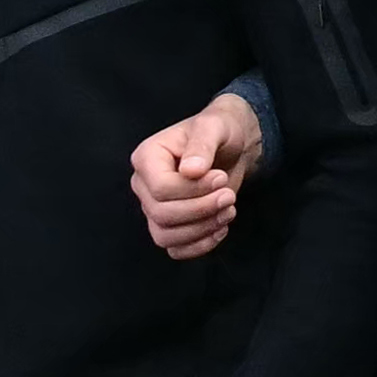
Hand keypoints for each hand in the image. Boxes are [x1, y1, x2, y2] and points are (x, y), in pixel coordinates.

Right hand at [129, 91, 266, 262]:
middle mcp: (144, 185)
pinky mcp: (170, 225)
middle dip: (202, 210)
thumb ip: (202, 144)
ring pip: (165, 236)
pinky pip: (176, 248)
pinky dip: (200, 245)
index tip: (220, 178)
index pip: (160, 189)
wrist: (232, 145)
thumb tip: (191, 170)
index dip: (194, 190)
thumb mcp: (214, 127)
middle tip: (229, 195)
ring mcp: (154, 207)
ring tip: (229, 210)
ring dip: (203, 229)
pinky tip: (221, 228)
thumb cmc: (219, 131)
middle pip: (162, 215)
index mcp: (147, 158)